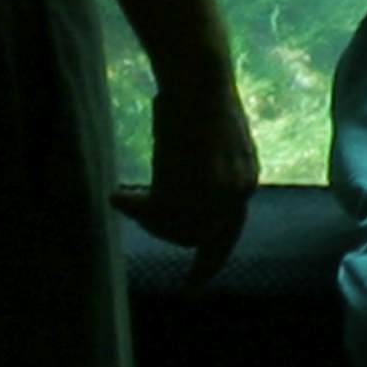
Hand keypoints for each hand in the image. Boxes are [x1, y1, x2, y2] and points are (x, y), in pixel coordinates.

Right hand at [132, 75, 263, 274]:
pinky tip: (120, 196)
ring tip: (129, 197)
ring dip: (149, 219)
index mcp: (246, 179)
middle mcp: (237, 191)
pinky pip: (157, 214)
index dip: (208, 259)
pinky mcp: (191, 184)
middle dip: (167, 234)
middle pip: (199, 237)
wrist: (198, 79)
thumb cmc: (197, 101)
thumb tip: (175, 193)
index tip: (193, 287)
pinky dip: (136, 209)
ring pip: (176, 229)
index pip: (228, 231)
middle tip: (148, 225)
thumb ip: (206, 173)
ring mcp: (213, 190)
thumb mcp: (212, 143)